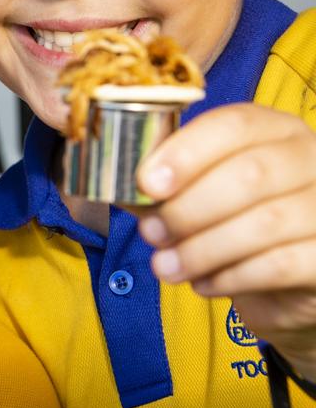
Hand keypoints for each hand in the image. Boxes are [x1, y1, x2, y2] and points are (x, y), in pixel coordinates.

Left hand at [136, 103, 315, 379]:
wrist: (287, 278)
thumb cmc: (231, 220)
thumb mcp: (193, 192)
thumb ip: (159, 185)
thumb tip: (111, 182)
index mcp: (271, 128)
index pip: (233, 124)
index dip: (186, 152)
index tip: (146, 182)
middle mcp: (310, 157)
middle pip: (250, 174)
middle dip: (188, 208)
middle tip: (151, 235)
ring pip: (265, 223)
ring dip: (202, 249)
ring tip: (166, 267)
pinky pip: (280, 264)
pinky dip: (232, 276)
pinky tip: (204, 283)